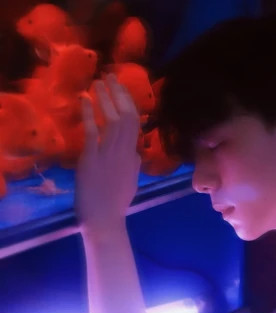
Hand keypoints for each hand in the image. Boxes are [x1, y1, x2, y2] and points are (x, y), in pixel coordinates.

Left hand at [75, 74, 140, 232]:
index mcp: (133, 157)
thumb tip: (137, 151)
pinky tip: (85, 99)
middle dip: (120, 94)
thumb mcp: (132, 182)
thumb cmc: (117, 203)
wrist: (105, 220)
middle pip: (127, 117)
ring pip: (113, 120)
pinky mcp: (92, 158)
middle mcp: (124, 151)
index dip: (130, 104)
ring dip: (106, 99)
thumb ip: (134, 165)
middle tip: (111, 76)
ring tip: (99, 81)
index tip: (123, 90)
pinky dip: (89, 114)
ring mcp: (109, 154)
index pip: (136, 125)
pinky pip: (93, 132)